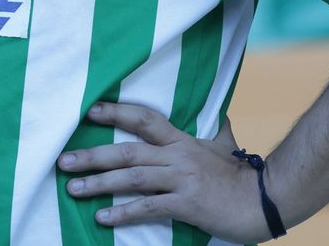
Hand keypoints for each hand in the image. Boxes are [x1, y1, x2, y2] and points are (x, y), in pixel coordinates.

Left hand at [57, 102, 271, 239]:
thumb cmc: (241, 175)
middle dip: (91, 155)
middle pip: (127, 150)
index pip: (143, 118)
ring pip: (131, 177)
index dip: (115, 112)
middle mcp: (177, 156)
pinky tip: (103, 217)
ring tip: (72, 188)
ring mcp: (181, 180)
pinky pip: (148, 207)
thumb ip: (212, 130)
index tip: (88, 111)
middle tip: (62, 161)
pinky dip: (123, 212)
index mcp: (181, 139)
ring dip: (99, 183)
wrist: (266, 200)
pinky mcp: (187, 204)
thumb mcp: (224, 145)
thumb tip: (215, 111)